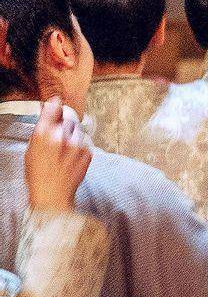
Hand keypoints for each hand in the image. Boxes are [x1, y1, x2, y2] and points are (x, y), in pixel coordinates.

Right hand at [25, 98, 90, 212]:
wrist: (53, 195)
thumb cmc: (37, 175)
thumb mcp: (31, 150)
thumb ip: (40, 131)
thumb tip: (48, 115)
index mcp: (43, 134)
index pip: (53, 109)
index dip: (55, 104)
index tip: (57, 101)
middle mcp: (62, 136)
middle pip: (69, 117)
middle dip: (66, 120)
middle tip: (60, 130)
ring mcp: (77, 145)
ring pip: (79, 129)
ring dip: (73, 133)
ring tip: (66, 147)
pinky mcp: (88, 153)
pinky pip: (85, 142)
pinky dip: (80, 146)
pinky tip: (72, 156)